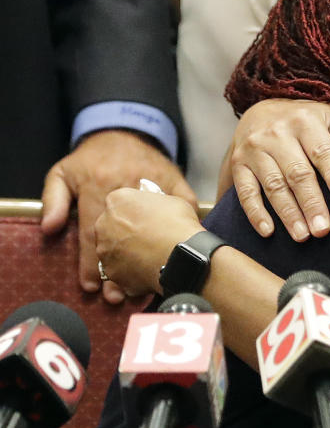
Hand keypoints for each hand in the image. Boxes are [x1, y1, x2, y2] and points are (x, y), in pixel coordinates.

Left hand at [40, 130, 196, 303]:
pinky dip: (176, 236)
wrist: (128, 131)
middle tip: (115, 296)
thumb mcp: (64, 172)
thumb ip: (53, 200)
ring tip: (137, 288)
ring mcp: (154, 186)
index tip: (90, 286)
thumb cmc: (94, 157)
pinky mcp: (176, 185)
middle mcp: (126, 189)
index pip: (93, 233)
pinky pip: (180, 212)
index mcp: (99, 187)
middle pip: (121, 239)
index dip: (91, 264)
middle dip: (117, 272)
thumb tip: (51, 229)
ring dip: (144, 261)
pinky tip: (168, 258)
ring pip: (150, 231)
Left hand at [95, 190, 202, 295]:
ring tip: (151, 254)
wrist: (182, 256)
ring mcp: (105, 249)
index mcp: (117, 200)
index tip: (147, 217)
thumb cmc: (178, 226)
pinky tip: (149, 267)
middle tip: (148, 236)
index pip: (120, 203)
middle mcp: (104, 223)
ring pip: (114, 250)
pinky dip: (132, 270)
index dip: (136, 211)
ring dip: (127, 252)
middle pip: (112, 226)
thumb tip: (155, 208)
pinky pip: (120, 270)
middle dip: (126, 232)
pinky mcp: (111, 271)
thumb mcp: (171, 200)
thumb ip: (154, 202)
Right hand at [228, 99, 329, 240]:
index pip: (322, 149)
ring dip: (287, 213)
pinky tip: (269, 232)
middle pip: (297, 172)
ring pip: (272, 184)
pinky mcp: (238, 165)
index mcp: (305, 120)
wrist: (259, 109)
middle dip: (311, 202)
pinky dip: (255, 213)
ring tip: (302, 236)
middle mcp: (277, 133)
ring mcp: (254, 150)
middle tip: (324, 229)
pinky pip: (245, 191)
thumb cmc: (308, 117)